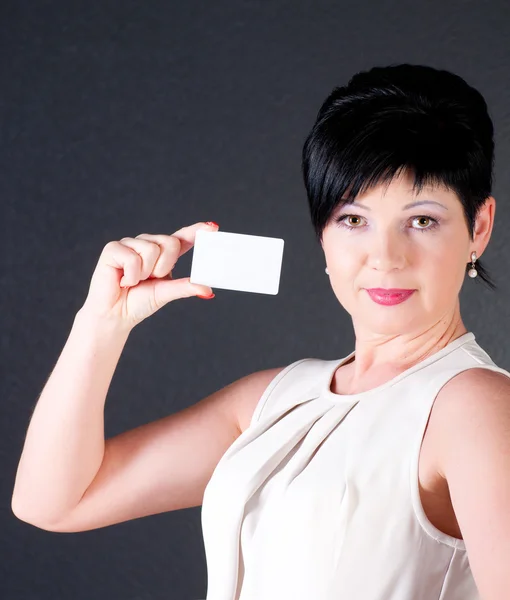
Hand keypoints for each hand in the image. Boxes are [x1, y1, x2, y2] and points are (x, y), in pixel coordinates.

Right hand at [79, 221, 218, 329]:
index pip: (182, 238)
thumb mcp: (166, 293)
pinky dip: (131, 275)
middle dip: (164, 266)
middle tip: (150, 279)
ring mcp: (130, 244)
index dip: (196, 231)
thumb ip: (186, 287)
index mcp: (163, 254)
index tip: (212, 227)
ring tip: (134, 280)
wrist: (115, 315)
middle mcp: (148, 244)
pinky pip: (132, 258)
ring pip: (151, 249)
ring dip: (145, 272)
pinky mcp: (113, 248)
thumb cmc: (138, 302)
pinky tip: (123, 280)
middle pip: (170, 242)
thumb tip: (208, 289)